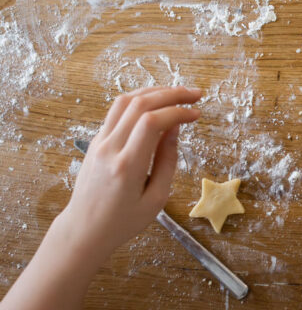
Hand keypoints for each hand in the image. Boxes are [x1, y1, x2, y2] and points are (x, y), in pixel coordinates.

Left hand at [57, 86, 201, 262]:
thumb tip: (175, 128)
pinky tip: (156, 104)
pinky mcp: (96, 141)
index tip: (196, 114)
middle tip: (195, 95)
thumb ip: (167, 161)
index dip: (178, 112)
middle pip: (140, 104)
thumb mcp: (156, 198)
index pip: (152, 122)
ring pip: (125, 101)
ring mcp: (99, 142)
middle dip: (172, 94)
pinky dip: (140, 100)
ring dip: (154, 92)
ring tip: (177, 94)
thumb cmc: (123, 221)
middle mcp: (110, 148)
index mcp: (127, 166)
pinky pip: (117, 111)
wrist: (84, 230)